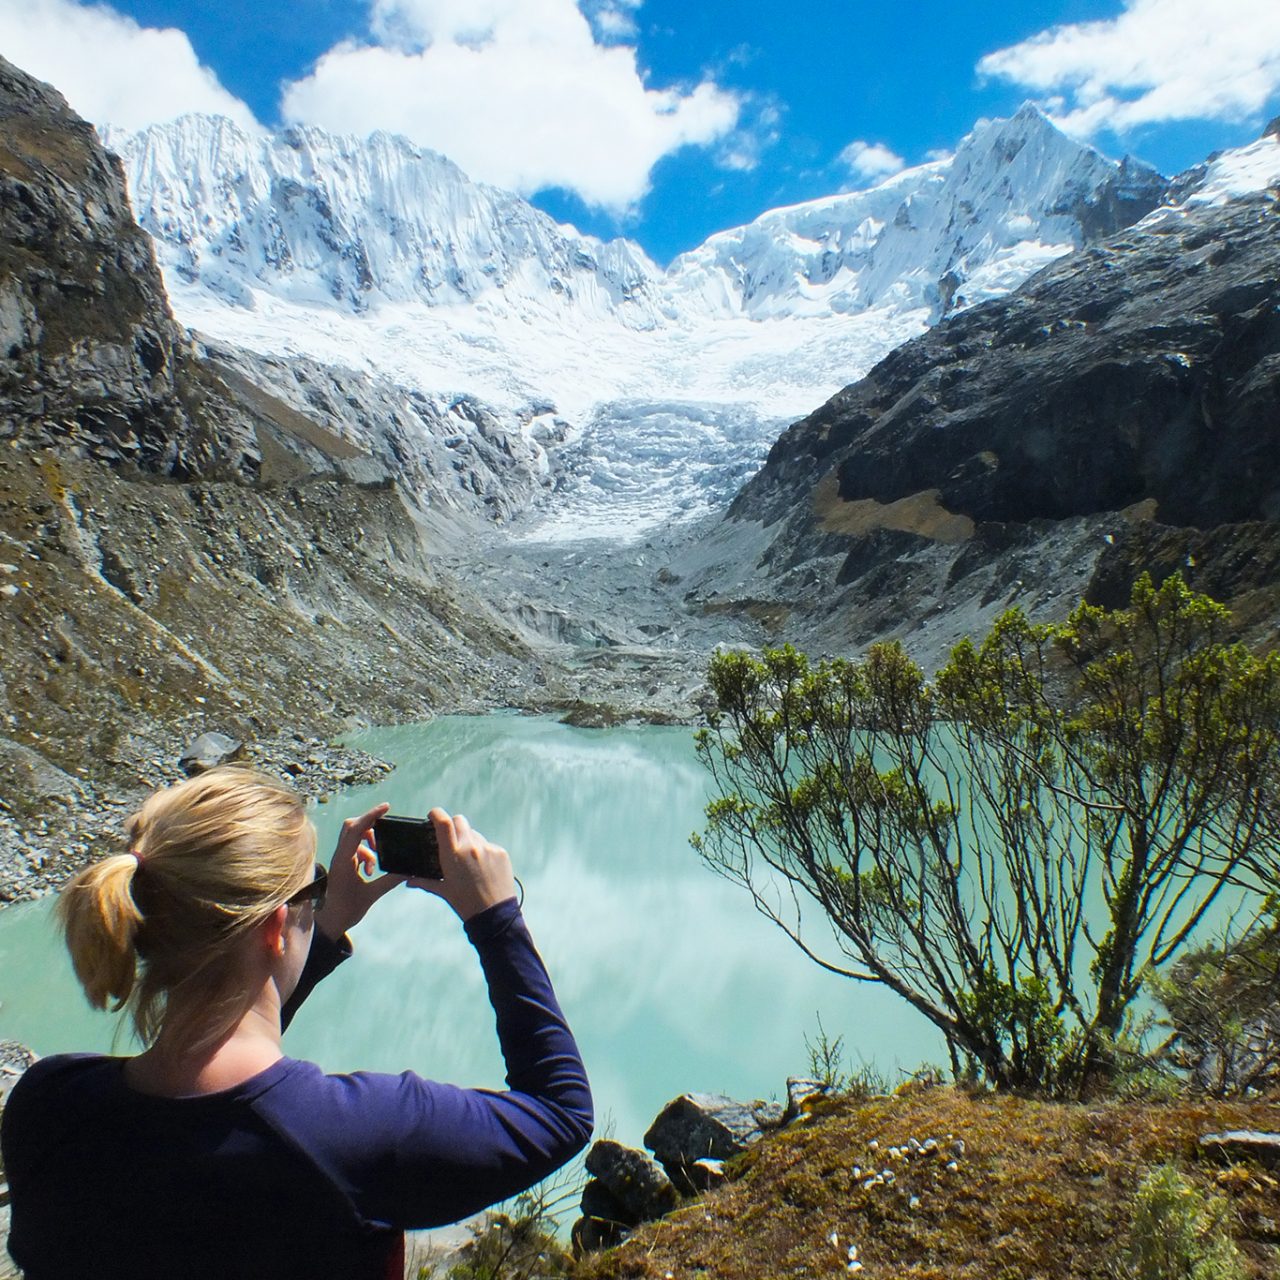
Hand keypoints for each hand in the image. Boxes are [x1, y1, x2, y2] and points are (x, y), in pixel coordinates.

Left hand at [314, 802, 402, 940]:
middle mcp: (339, 856)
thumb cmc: (347, 910)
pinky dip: (365, 853)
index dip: (371, 816)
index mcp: (343, 860)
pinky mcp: (342, 863)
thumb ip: (390, 880)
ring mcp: (339, 858)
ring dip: (369, 845)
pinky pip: (354, 848)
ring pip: (354, 838)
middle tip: (385, 831)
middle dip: (370, 826)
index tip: (386, 807)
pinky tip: (370, 870)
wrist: (329, 922)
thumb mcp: (371, 895)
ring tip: (375, 866)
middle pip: (352, 826)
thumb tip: (409, 870)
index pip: (356, 829)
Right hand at [411, 808, 515, 921]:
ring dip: (469, 840)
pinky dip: (483, 851)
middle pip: (460, 821)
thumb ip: (424, 882)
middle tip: (451, 840)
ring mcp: (487, 848)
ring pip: (475, 833)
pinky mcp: (501, 852)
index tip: (432, 815)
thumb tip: (408, 880)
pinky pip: (488, 844)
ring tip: (468, 861)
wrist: (494, 914)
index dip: (436, 814)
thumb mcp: (443, 891)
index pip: (443, 822)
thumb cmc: (465, 903)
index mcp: (453, 854)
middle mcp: (470, 847)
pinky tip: (482, 868)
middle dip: (453, 826)